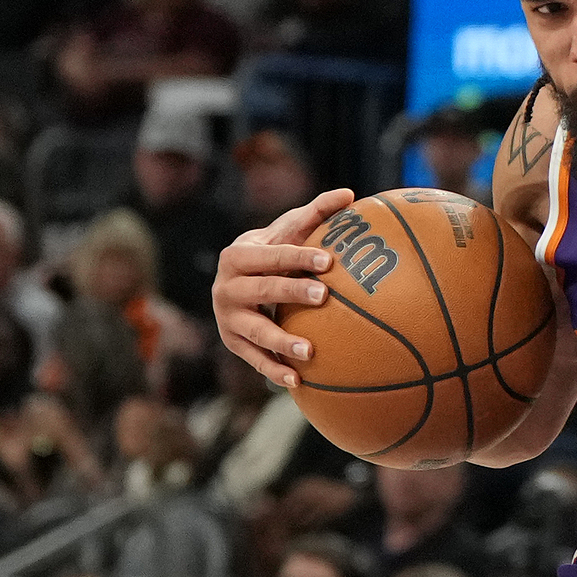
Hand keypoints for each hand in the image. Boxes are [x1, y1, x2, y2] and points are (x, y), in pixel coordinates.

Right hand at [213, 188, 354, 386]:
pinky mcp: (232, 342)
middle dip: (292, 292)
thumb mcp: (289, 231)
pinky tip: (298, 381)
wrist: (237, 280)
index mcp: (239, 255)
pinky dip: (274, 370)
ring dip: (281, 342)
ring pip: (255, 331)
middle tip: (324, 296)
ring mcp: (227, 318)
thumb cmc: (274, 252)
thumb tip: (350, 194)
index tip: (329, 262)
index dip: (299, 257)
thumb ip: (316, 213)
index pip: (272, 256)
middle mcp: (226, 287)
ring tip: (311, 352)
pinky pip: (254, 359)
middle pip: (263, 290)